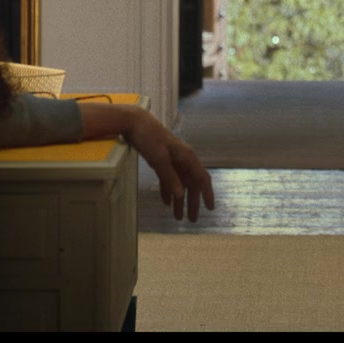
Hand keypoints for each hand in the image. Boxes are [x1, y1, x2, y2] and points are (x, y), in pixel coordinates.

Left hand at [124, 108, 214, 222]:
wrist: (133, 121)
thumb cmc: (148, 137)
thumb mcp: (158, 159)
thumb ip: (169, 178)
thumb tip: (181, 195)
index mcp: (187, 157)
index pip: (202, 178)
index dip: (207, 194)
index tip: (210, 209)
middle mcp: (183, 159)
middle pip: (191, 184)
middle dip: (192, 202)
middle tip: (192, 220)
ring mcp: (172, 159)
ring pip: (180, 183)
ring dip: (179, 200)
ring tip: (178, 217)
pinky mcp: (161, 160)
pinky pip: (168, 179)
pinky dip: (168, 191)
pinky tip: (166, 203)